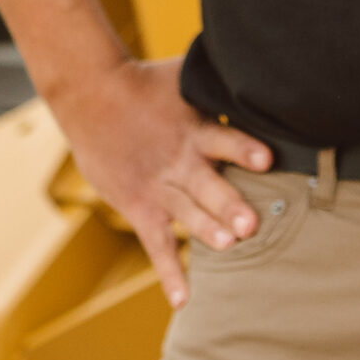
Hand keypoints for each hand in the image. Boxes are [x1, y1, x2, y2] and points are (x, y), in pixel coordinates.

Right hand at [49, 58, 271, 307]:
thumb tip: (259, 60)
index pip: (225, 138)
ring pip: (186, 213)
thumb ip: (221, 80)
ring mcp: (158, 186)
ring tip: (229, 246)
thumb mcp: (187, 76)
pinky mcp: (139, 205)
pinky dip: (169, 272)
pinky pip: (156, 244)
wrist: (91, 95)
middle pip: (208, 184)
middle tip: (251, 224)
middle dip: (230, 204)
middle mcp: (180, 161)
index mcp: (195, 128)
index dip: (245, 149)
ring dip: (206, 230)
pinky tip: (184, 298)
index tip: (267, 159)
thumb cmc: (146, 83)